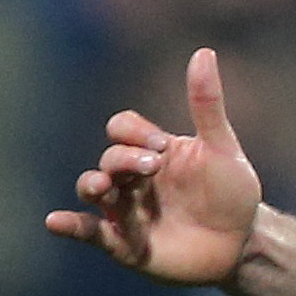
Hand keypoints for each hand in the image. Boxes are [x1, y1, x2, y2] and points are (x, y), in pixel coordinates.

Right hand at [48, 47, 261, 287]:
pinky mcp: (124, 244)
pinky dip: (70, 226)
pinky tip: (54, 221)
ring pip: (92, 189)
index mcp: (152, 151)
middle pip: (109, 159)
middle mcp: (132, 178)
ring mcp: (125, 210)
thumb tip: (204, 51)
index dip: (134, 132)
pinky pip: (90, 232)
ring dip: (93, 185)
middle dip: (125, 160)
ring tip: (102, 187)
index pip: (122, 128)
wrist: (241, 243)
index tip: (161, 145)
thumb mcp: (222, 148)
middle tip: (152, 167)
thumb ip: (206, 105)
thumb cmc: (231, 193)